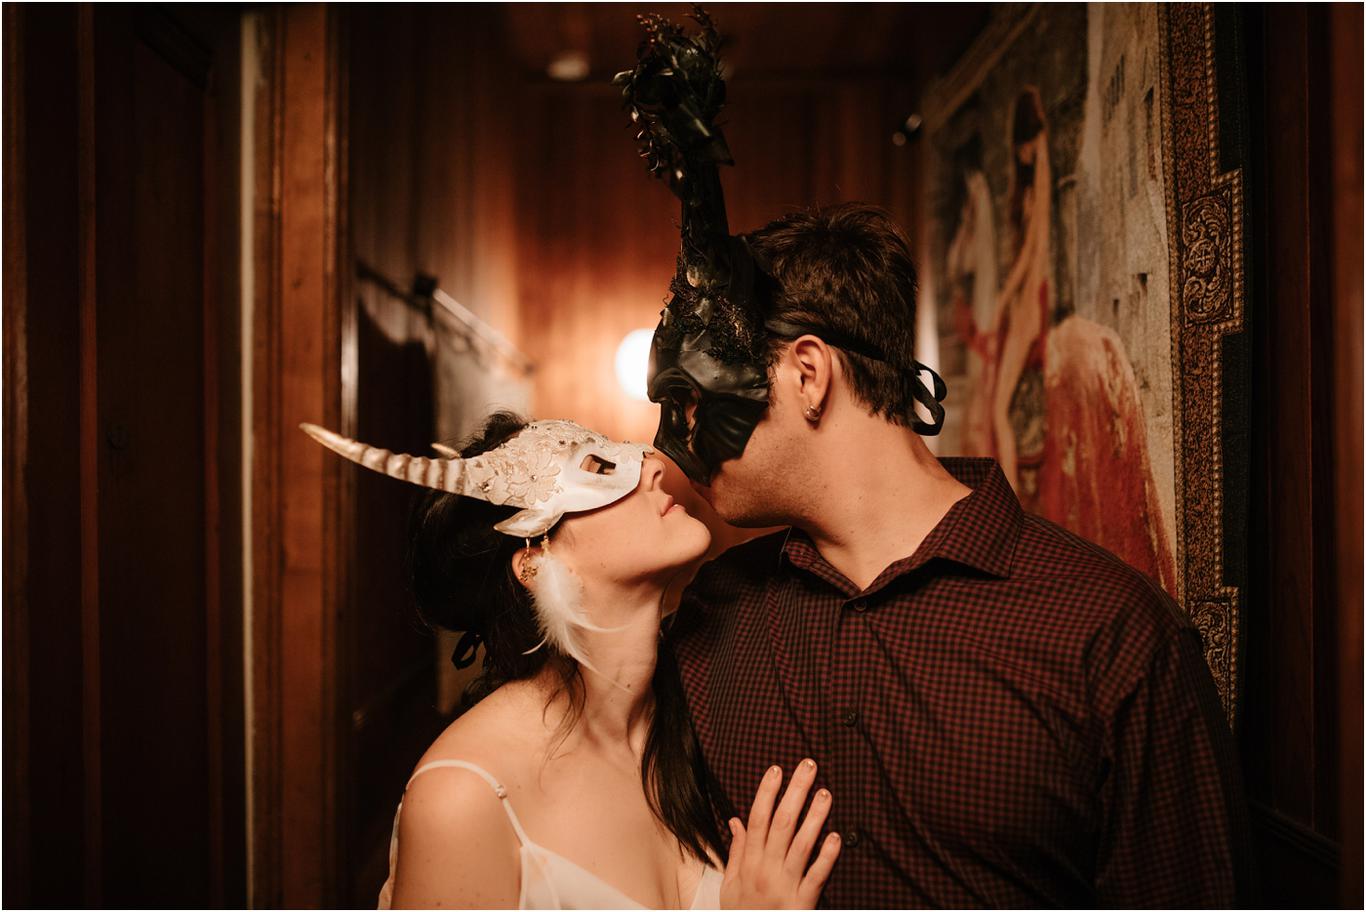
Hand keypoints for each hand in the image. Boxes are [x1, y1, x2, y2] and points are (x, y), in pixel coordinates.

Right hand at [720, 760, 841, 908]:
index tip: (776, 769)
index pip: (757, 819)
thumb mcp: (729, 886)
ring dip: (814, 816)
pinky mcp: (802, 903)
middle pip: (782, 823)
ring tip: (826, 793)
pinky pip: (817, 876)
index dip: (767, 792)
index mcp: (749, 864)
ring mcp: (785, 886)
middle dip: (795, 792)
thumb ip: (736, 852)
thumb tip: (736, 821)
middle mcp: (766, 871)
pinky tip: (836, 836)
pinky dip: (827, 857)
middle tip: (809, 766)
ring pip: (801, 844)